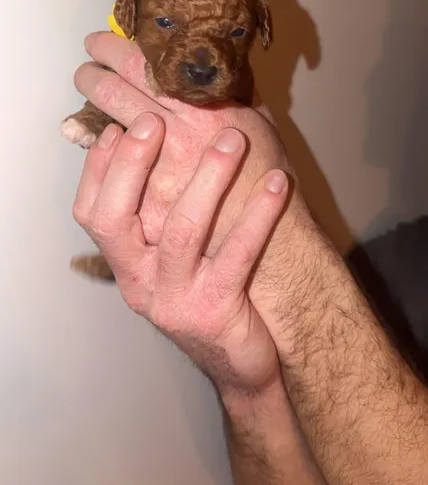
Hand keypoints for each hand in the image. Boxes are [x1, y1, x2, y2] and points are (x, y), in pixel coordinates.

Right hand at [74, 33, 308, 343]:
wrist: (238, 364)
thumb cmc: (209, 293)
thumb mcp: (176, 257)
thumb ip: (164, 208)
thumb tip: (165, 137)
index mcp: (127, 263)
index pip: (92, 213)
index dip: (99, 168)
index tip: (117, 127)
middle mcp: (140, 283)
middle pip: (114, 220)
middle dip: (132, 164)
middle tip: (155, 120)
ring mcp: (174, 300)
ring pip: (181, 232)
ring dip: (207, 179)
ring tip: (232, 139)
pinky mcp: (214, 312)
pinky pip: (237, 256)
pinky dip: (258, 215)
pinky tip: (279, 183)